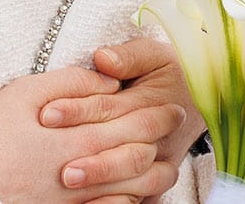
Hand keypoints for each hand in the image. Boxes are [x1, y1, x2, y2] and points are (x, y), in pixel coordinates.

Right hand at [0, 64, 183, 203]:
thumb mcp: (25, 92)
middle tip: (176, 126)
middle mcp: (84, 174)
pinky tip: (134, 192)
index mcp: (78, 139)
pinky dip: (129, 203)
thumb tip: (110, 80)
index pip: (135, 126)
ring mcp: (75, 202)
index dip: (158, 115)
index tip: (174, 105)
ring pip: (131, 192)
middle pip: (140, 160)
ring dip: (154, 176)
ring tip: (166, 161)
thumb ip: (73, 83)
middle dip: (163, 141)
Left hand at [41, 38, 204, 201]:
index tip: (47, 114)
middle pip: (123, 150)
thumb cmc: (168, 73)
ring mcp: (161, 163)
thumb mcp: (153, 54)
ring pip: (134, 179)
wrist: (197, 98)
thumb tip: (102, 58)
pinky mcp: (156, 181)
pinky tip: (88, 203)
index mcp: (156, 103)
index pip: (111, 109)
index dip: (78, 110)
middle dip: (89, 157)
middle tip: (59, 165)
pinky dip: (115, 201)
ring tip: (70, 181)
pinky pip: (140, 198)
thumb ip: (128, 56)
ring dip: (102, 182)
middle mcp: (160, 138)